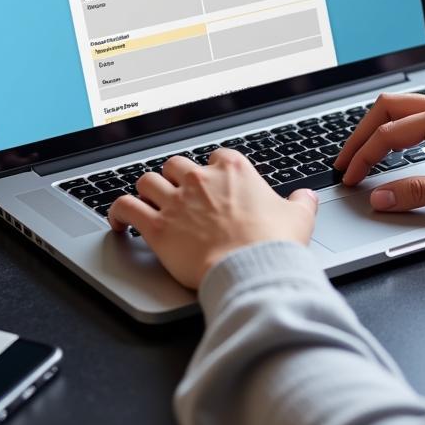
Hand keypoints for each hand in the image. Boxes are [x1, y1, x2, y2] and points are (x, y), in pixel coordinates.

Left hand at [107, 149, 317, 288]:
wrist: (252, 269)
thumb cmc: (274, 244)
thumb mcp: (299, 218)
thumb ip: (301, 202)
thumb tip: (306, 197)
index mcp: (234, 170)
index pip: (216, 156)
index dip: (212, 169)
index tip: (213, 182)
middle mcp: (201, 179)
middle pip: (176, 164)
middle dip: (175, 177)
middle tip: (177, 193)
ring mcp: (176, 201)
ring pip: (147, 181)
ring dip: (146, 191)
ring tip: (147, 202)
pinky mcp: (157, 226)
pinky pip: (126, 207)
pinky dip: (118, 212)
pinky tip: (118, 221)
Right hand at [335, 92, 424, 212]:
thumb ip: (420, 192)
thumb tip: (381, 197)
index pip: (388, 134)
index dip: (362, 158)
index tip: (349, 179)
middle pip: (388, 109)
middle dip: (361, 135)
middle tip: (345, 161)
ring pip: (404, 108)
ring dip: (380, 129)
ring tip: (365, 153)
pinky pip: (422, 114)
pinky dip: (400, 129)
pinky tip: (400, 147)